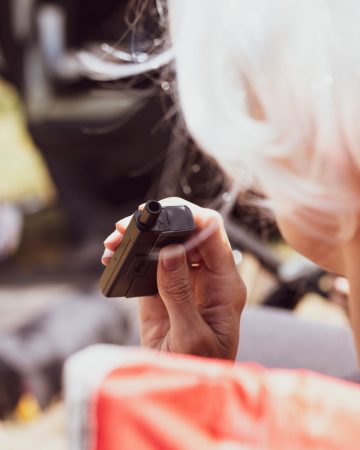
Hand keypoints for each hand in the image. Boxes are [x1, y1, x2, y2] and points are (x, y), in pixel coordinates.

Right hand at [102, 198, 245, 359]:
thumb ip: (180, 293)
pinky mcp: (160, 289)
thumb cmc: (199, 369)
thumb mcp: (192, 335)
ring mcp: (182, 280)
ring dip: (139, 237)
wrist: (181, 391)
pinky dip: (129, 256)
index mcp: (224, 284)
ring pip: (164, 244)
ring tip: (114, 240)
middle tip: (129, 224)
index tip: (163, 214)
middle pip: (187, 232)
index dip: (191, 217)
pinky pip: (145, 264)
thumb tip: (170, 251)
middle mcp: (206, 276)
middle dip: (159, 222)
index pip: (213, 234)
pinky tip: (113, 257)